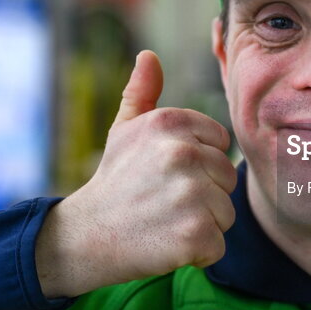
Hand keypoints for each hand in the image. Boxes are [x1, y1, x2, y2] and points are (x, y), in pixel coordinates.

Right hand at [36, 50, 236, 298]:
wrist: (84, 236)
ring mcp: (190, 194)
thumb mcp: (123, 131)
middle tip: (162, 203)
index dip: (198, 165)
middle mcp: (183, 152)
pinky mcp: (195, 233)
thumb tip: (149, 56)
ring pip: (225, 213)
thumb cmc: (113, 182)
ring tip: (163, 222)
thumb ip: (142, 93)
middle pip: (226, 178)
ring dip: (201, 225)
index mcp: (171, 123)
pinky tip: (165, 244)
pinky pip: (218, 244)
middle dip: (202, 196)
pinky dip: (197, 253)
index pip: (221, 144)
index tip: (165, 175)